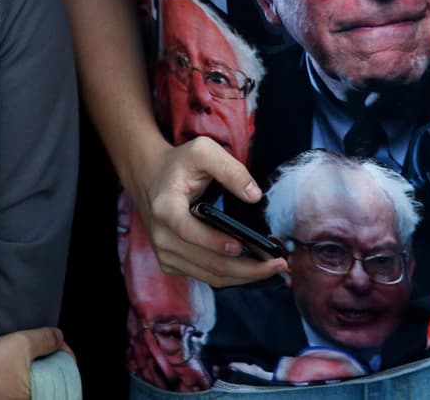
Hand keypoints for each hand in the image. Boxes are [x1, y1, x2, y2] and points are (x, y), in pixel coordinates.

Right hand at [0, 328, 69, 399]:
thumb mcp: (21, 344)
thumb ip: (44, 339)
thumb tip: (58, 336)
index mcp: (39, 394)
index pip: (65, 372)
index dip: (62, 351)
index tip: (55, 340)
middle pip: (50, 376)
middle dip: (47, 358)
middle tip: (40, 344)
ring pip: (33, 380)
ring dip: (31, 365)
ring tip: (23, 351)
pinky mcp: (0, 398)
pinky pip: (17, 385)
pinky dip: (18, 373)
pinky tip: (8, 363)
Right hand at [134, 137, 286, 287]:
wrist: (151, 178)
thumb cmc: (179, 165)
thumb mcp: (202, 151)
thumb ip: (230, 169)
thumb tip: (254, 195)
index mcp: (166, 209)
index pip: (190, 232)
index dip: (217, 242)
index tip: (244, 245)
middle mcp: (162, 237)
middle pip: (210, 264)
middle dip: (248, 268)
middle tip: (279, 263)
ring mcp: (166, 254)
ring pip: (212, 277)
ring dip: (245, 276)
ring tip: (272, 267)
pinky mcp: (172, 263)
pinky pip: (207, 277)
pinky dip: (233, 276)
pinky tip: (252, 267)